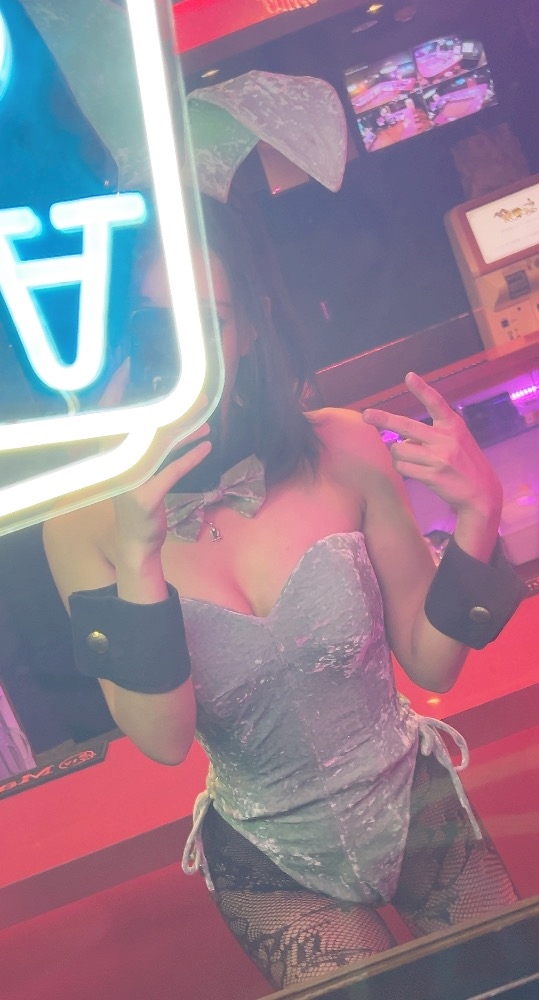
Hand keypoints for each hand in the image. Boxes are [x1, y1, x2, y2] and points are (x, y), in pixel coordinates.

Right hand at [99, 360, 210, 559]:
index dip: (117, 389)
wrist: (136, 543)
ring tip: (206, 424)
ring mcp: (129, 481)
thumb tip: (178, 418)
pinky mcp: (145, 497)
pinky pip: (173, 471)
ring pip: (160, 447)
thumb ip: (149, 445)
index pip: (111, 415)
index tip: (127, 366)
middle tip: (196, 397)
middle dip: (172, 409)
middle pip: (144, 427)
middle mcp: (115, 464)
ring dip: (186, 432)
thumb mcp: (138, 470)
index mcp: (109, 454)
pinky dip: (191, 458)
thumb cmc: (138, 501)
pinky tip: (206, 447)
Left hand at [362, 372, 502, 521]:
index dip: (422, 390)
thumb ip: (431, 434)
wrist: (482, 492)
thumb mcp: (456, 440)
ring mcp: (439, 458)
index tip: (409, 377)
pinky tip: (414, 470)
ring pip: (399, 450)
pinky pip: (403, 468)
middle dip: (383, 419)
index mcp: (453, 425)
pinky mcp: (432, 476)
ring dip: (398, 455)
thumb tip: (399, 440)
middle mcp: (446, 439)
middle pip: (406, 426)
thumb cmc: (464, 463)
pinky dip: (402, 467)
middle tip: (366, 415)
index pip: (436, 403)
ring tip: (411, 459)